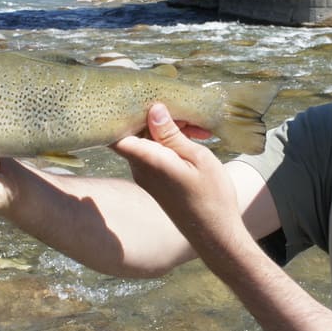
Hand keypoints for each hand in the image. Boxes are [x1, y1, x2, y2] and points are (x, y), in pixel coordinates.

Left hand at [111, 103, 244, 248]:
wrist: (215, 234)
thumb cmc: (211, 196)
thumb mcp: (197, 158)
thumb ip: (172, 134)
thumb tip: (154, 109)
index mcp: (148, 160)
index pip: (116, 132)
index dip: (118, 113)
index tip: (134, 96)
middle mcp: (140, 168)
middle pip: (134, 131)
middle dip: (155, 116)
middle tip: (184, 110)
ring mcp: (146, 175)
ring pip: (147, 141)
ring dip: (168, 129)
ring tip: (198, 129)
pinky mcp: (155, 181)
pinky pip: (155, 153)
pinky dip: (170, 143)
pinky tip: (194, 139)